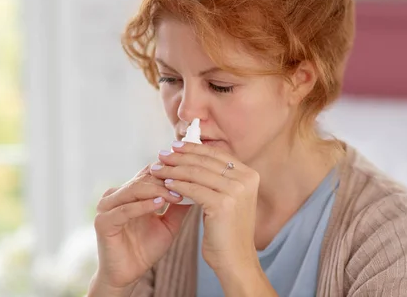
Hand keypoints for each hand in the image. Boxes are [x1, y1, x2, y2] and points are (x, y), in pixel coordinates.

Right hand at [92, 164, 190, 287]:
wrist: (128, 275)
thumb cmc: (146, 249)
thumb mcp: (168, 224)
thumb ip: (178, 206)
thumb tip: (197, 188)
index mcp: (130, 192)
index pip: (150, 172)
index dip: (170, 171)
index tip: (191, 174)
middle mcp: (116, 195)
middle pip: (144, 177)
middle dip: (166, 180)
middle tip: (186, 184)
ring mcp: (107, 207)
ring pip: (135, 189)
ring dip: (157, 190)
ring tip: (176, 194)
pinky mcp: (103, 222)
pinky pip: (125, 209)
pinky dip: (143, 205)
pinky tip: (159, 204)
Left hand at [150, 141, 259, 273]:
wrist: (236, 261)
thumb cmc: (228, 231)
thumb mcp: (229, 198)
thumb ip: (218, 179)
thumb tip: (194, 157)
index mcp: (249, 175)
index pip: (216, 154)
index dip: (194, 148)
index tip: (175, 146)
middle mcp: (246, 179)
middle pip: (205, 161)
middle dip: (180, 156)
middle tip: (161, 155)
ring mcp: (236, 191)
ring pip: (197, 173)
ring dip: (173, 169)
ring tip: (157, 168)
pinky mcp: (223, 204)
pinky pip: (193, 189)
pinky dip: (177, 185)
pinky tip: (165, 184)